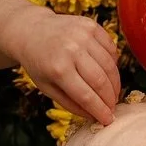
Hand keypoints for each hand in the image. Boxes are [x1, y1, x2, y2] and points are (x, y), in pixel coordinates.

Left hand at [12, 6, 120, 125]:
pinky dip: (113, 63)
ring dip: (115, 82)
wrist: (31, 30)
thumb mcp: (46, 87)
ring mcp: (83, 35)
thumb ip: (70, 104)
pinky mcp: (91, 25)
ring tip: (112, 92)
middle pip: (102, 81)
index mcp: (58, 69)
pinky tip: (108, 71)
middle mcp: (72, 50)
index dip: (101, 111)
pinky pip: (111, 49)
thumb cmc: (38, 62)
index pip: (87, 96)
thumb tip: (95, 116)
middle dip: (110, 98)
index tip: (108, 120)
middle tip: (112, 107)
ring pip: (110, 66)